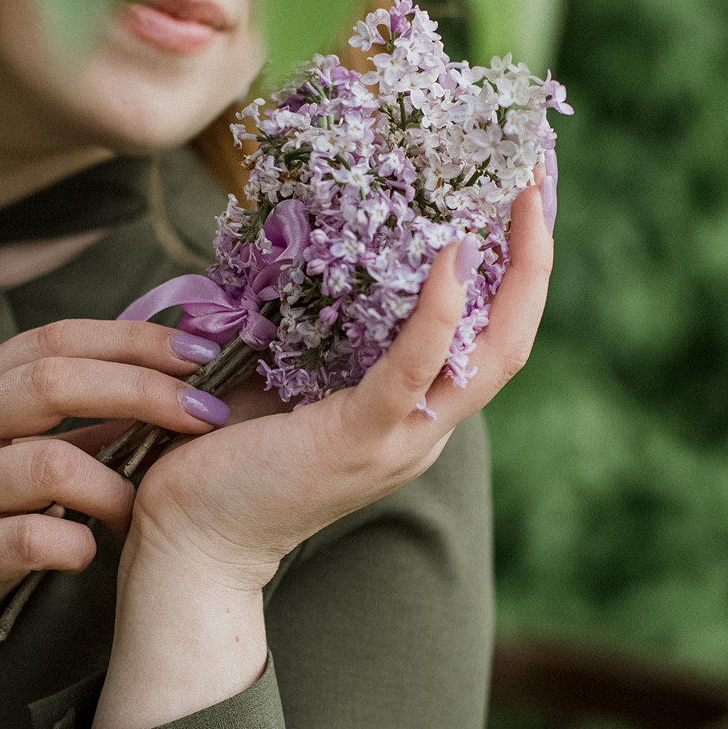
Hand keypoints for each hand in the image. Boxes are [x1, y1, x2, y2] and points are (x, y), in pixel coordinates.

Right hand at [0, 317, 226, 684]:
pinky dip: (79, 543)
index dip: (134, 339)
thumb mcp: (8, 454)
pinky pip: (31, 539)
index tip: (202, 353)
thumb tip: (176, 385)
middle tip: (206, 415)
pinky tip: (91, 551)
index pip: (56, 338)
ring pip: (47, 464)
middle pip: (52, 382)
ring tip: (143, 507)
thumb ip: (77, 421)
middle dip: (141, 391)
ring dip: (115, 484)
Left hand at [92, 181, 552, 728]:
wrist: (188, 549)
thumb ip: (312, 329)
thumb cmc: (220, 461)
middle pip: (512, 337)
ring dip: (512, 272)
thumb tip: (304, 246)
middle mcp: (424, 430)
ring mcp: (401, 441)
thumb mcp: (281, 378)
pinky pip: (415, 372)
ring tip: (519, 203)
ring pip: (491, 354)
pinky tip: (451, 259)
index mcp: (411, 414)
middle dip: (535, 256)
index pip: (487, 335)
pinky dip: (437, 314)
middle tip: (540, 179)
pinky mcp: (361, 441)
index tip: (519, 195)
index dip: (514, 268)